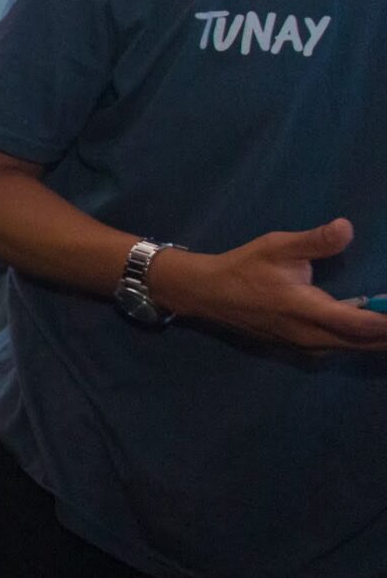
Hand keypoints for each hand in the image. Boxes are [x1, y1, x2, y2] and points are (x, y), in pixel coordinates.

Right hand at [150, 221, 386, 350]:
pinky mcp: (300, 348)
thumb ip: (315, 241)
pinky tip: (369, 331)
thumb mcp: (276, 247)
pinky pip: (341, 349)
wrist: (208, 294)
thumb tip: (347, 228)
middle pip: (365, 344)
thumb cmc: (244, 268)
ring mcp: (305, 346)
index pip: (362, 325)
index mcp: (308, 311)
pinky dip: (361, 342)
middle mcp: (311, 336)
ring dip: (378, 340)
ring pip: (354, 349)